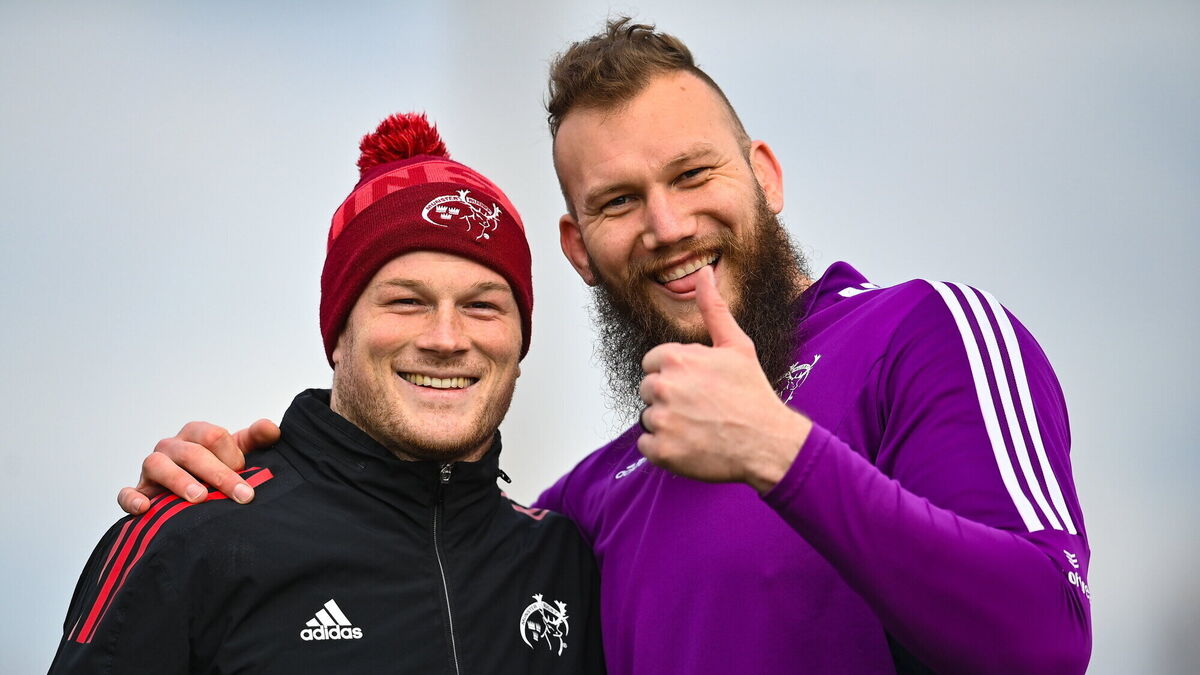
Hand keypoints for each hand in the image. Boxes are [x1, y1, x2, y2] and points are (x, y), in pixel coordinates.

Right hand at [117, 419, 280, 513]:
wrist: (195, 495)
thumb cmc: (219, 468)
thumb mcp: (238, 452)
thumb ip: (255, 439)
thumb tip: (271, 429)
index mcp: (196, 434)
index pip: (212, 436)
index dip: (232, 456)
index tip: (246, 475)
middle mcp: (172, 447)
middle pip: (191, 453)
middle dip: (219, 474)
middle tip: (242, 496)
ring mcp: (151, 468)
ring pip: (157, 465)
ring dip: (179, 481)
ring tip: (199, 498)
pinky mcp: (138, 491)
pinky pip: (126, 493)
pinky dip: (132, 499)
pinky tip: (145, 508)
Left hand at [637, 266, 810, 492]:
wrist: (768, 443)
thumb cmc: (752, 393)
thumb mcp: (736, 345)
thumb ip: (712, 308)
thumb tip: (703, 272)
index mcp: (674, 358)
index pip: (652, 363)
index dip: (676, 373)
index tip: (699, 385)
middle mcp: (662, 387)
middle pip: (648, 390)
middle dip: (669, 397)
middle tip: (702, 407)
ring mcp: (661, 420)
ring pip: (648, 417)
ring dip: (668, 423)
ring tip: (699, 426)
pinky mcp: (661, 451)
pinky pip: (647, 446)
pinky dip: (665, 449)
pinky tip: (691, 444)